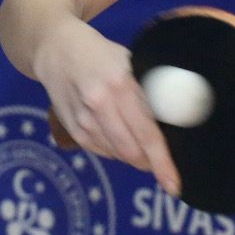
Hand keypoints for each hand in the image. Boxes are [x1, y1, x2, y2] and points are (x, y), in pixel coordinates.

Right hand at [33, 19, 180, 194]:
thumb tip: (177, 119)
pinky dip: (116, 151)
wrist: (57, 49)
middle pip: (131, 150)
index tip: (174, 184)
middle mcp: (100, 103)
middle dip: (149, 163)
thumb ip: (151, 89)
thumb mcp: (132, 62)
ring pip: (117, 155)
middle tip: (160, 162)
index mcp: (121, 84)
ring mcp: (83, 119)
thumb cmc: (103, 55)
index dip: (162, 162)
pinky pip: (102, 152)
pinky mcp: (73, 129)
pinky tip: (118, 135)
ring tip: (139, 143)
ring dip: (133, 157)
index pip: (147, 132)